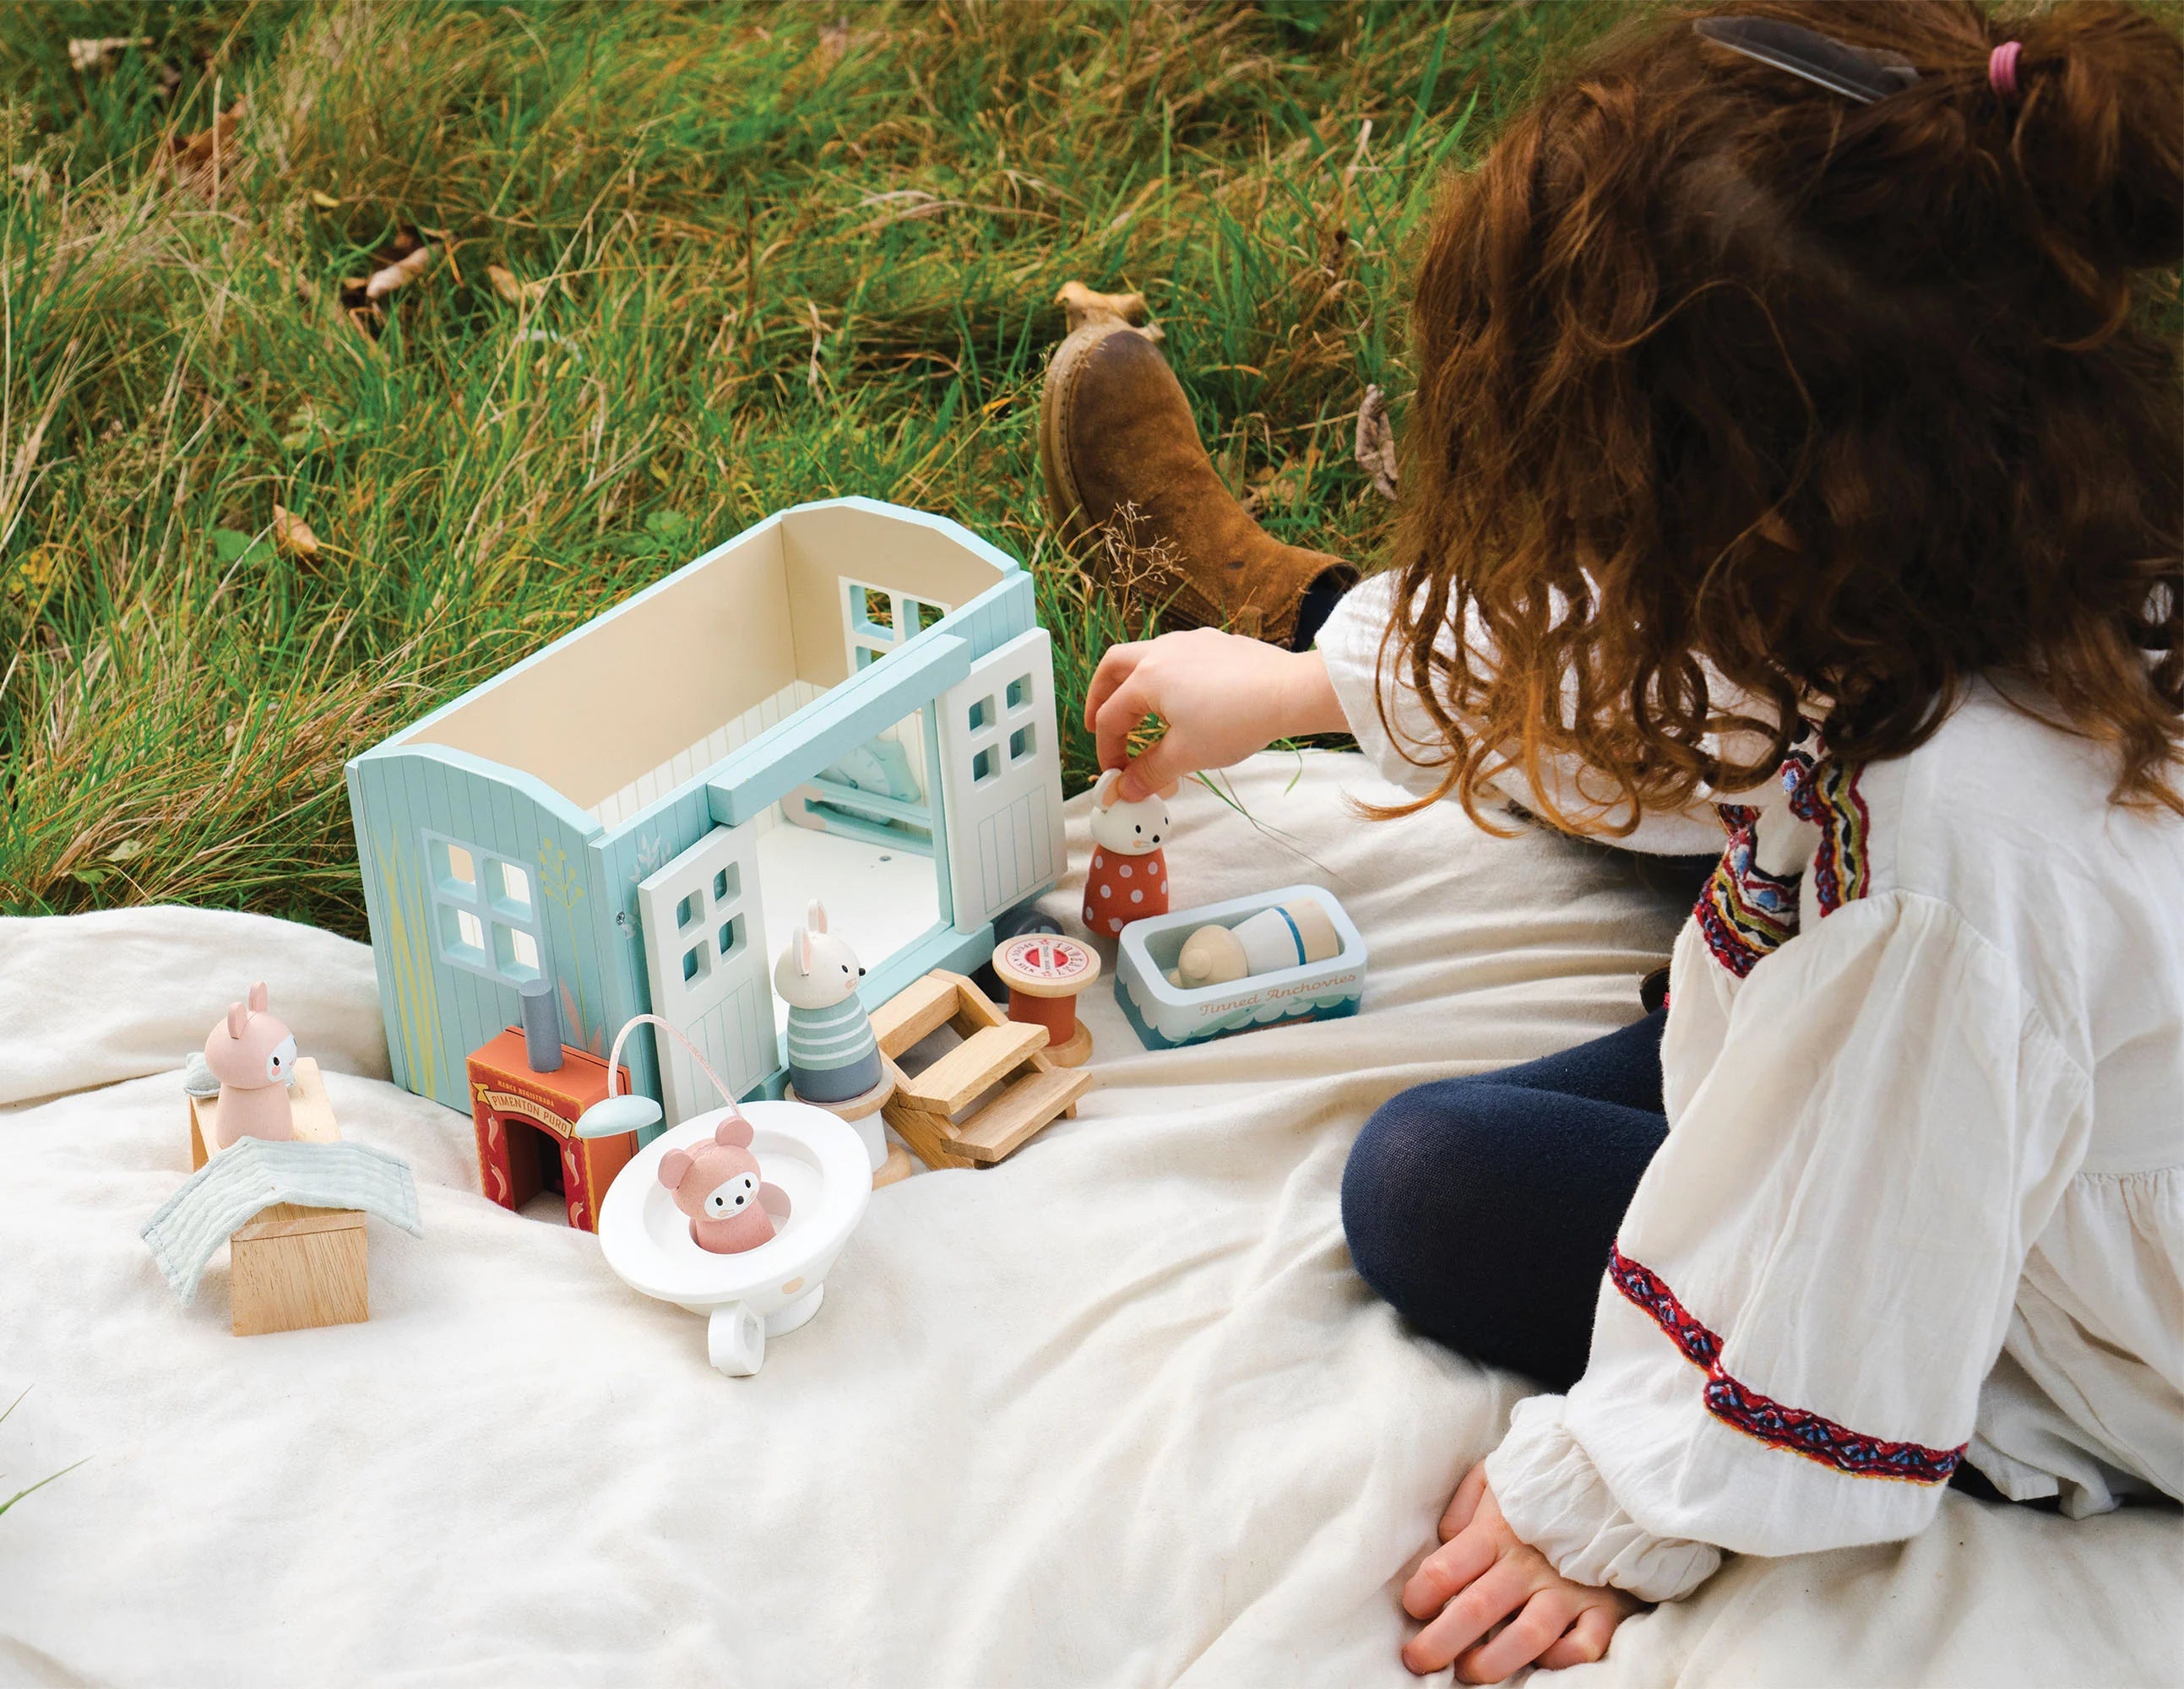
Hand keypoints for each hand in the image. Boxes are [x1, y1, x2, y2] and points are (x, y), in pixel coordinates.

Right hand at [1083, 629, 1346, 798]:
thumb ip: (1150, 771)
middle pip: (1114, 667)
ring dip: (1134, 684)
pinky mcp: (1217, 643)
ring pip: (1147, 656)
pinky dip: (1167, 677)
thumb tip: (1126, 790)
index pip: (1112, 717)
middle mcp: (1162, 652)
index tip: (1118, 776)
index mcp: (1146, 678)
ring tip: (1140, 712)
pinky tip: (1184, 699)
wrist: (1290, 692)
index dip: (1108, 750)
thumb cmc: (1235, 720)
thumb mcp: (1186, 754)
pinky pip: (1179, 656)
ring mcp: (1191, 642)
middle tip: (1099, 724)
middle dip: (1101, 696)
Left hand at [1400, 1464, 1639, 1681]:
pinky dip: (1560, 1660)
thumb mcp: (1497, 1478)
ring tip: (1468, 1672)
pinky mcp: (1604, 1607)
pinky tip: (1538, 1661)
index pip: (1445, 1567)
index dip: (1420, 1594)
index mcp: (1496, 1531)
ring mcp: (1567, 1588)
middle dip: (1439, 1643)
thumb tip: (1443, 1538)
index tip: (1413, 1608)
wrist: (1615, 1482)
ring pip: (1526, 1636)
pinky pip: (1583, 1646)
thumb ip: (1465, 1504)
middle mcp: (1527, 1564)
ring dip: (1492, 1662)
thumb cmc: (1544, 1488)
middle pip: (1476, 1609)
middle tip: (1418, 1660)